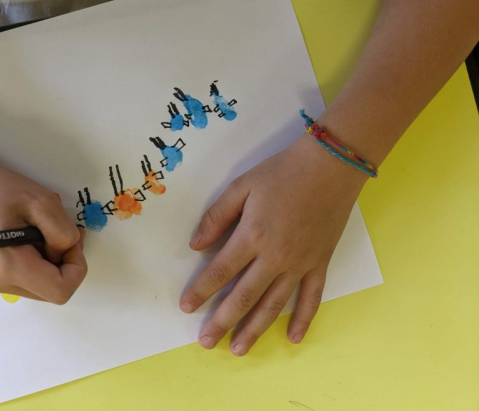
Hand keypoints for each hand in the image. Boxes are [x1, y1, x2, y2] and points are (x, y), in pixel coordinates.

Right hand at [0, 155, 86, 302]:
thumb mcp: (42, 202)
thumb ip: (63, 232)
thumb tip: (69, 250)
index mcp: (9, 267)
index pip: (60, 290)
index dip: (76, 266)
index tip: (71, 239)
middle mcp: (1, 282)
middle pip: (54, 290)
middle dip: (66, 261)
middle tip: (59, 229)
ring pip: (46, 284)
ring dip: (54, 259)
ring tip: (40, 228)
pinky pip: (33, 277)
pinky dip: (42, 259)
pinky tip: (32, 235)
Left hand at [180, 135, 368, 354]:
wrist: (330, 166)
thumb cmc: (282, 173)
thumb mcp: (242, 186)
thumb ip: (217, 217)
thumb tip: (195, 245)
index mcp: (252, 236)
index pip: (220, 271)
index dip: (201, 291)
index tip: (186, 308)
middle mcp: (274, 257)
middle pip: (244, 296)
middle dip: (222, 321)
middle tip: (206, 342)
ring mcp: (300, 264)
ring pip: (274, 304)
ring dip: (254, 329)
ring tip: (238, 350)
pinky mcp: (320, 264)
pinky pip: (312, 298)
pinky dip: (303, 320)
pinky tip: (292, 339)